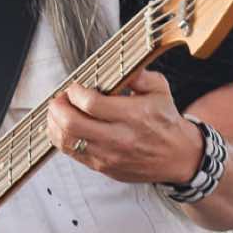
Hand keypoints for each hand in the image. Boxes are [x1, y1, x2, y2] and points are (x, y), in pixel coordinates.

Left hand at [46, 67, 201, 186]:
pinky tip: (62, 128)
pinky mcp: (103, 167)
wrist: (177, 156)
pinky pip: (73, 154)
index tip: (75, 87)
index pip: (91, 104)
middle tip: (60, 99)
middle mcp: (119, 138)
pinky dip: (62, 139)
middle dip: (59, 108)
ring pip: (68, 141)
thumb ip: (139, 74)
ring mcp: (109, 156)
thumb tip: (119, 64)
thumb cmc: (166, 122)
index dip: (75, 93)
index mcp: (133, 116)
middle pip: (73, 124)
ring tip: (58, 112)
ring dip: (55, 124)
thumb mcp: (160, 90)